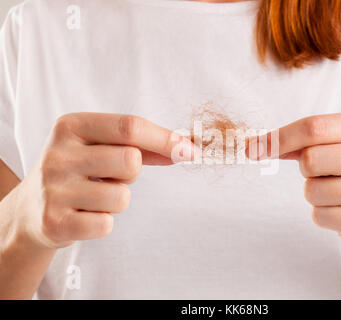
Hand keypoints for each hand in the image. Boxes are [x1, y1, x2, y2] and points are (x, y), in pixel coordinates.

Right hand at [12, 113, 194, 248]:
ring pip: (122, 196)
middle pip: (131, 161)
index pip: (130, 126)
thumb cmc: (77, 170)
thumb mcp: (98, 145)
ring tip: (94, 196)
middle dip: (132, 172)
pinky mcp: (55, 222)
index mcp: (72, 126)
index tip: (189, 150)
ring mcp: (54, 189)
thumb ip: (141, 145)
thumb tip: (184, 149)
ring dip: (117, 199)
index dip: (165, 139)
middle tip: (111, 175)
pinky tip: (84, 214)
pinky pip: (107, 223)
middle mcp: (59, 155)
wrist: (30, 208)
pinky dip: (103, 221)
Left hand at [248, 113, 340, 243]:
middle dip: (305, 167)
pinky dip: (321, 212)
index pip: (314, 127)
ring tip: (335, 189)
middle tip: (321, 170)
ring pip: (312, 190)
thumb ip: (300, 141)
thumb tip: (253, 146)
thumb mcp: (338, 142)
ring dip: (313, 191)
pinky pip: (319, 215)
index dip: (278, 138)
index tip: (253, 149)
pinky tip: (340, 207)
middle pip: (311, 159)